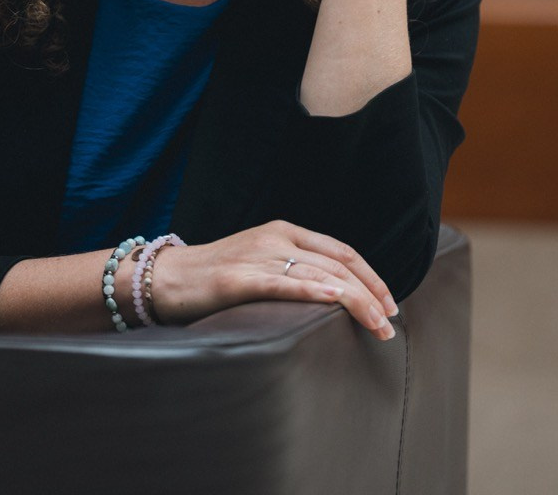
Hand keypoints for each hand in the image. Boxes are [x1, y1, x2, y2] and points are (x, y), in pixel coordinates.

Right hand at [151, 220, 398, 338]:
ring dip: (356, 302)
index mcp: (284, 231)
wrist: (167, 277)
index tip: (390, 305)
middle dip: (371, 295)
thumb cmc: (216, 276)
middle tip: (390, 325)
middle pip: (337, 265)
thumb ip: (293, 269)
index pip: (342, 251)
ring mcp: (257, 256)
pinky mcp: (238, 278)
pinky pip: (283, 283)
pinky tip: (336, 301)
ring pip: (320, 276)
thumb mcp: (262, 262)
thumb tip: (336, 295)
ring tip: (378, 327)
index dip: (371, 277)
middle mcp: (275, 238)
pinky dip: (314, 291)